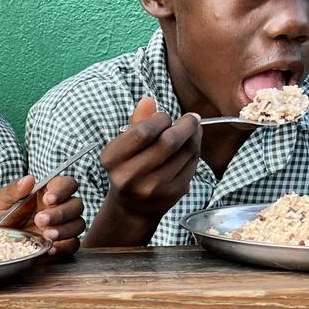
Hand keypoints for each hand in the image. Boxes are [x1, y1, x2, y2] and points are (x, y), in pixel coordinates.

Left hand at [0, 175, 84, 255]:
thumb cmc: (2, 216)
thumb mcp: (1, 201)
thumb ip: (14, 189)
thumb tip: (29, 179)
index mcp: (48, 192)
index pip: (67, 184)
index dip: (62, 190)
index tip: (48, 199)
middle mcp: (59, 207)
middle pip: (77, 205)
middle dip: (61, 212)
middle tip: (40, 220)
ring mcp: (63, 226)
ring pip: (79, 224)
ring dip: (65, 229)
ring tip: (47, 235)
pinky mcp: (63, 244)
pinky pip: (73, 245)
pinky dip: (64, 247)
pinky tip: (51, 248)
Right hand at [100, 97, 200, 224]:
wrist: (133, 208)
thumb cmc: (128, 169)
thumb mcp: (123, 147)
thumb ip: (136, 123)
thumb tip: (148, 100)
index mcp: (112, 159)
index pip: (143, 132)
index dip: (161, 119)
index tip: (166, 116)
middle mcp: (129, 176)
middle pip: (168, 142)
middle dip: (184, 125)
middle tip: (191, 118)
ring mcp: (153, 187)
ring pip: (185, 153)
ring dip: (193, 137)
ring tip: (192, 131)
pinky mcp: (173, 193)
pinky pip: (192, 164)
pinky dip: (195, 152)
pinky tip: (191, 147)